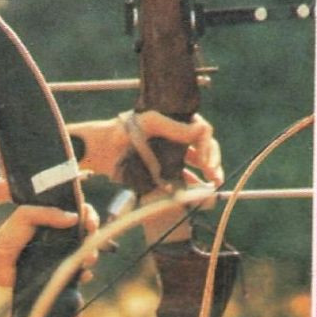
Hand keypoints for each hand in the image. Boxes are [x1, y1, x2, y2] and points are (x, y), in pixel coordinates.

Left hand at [0, 204, 101, 289]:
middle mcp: (62, 237)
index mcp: (56, 220)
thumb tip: (75, 218)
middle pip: (88, 235)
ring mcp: (61, 255)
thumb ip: (48, 213)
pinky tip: (83, 275)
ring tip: (86, 259)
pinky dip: (83, 275)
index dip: (91, 217)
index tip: (90, 223)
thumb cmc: (8, 235)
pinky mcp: (57, 272)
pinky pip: (75, 275)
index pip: (81, 214)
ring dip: (91, 256)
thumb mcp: (26, 216)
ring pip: (85, 255)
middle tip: (90, 242)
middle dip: (94, 238)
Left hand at [76, 111, 224, 188]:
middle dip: (212, 163)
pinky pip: (181, 180)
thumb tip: (202, 130)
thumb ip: (174, 127)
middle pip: (203, 151)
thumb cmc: (123, 130)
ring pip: (196, 166)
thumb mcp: (150, 123)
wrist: (101, 150)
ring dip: (207, 175)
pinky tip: (198, 193)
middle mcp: (177, 140)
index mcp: (177, 124)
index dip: (208, 147)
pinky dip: (191, 187)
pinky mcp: (162, 173)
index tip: (207, 163)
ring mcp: (170, 157)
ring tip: (213, 185)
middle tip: (214, 176)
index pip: (202, 134)